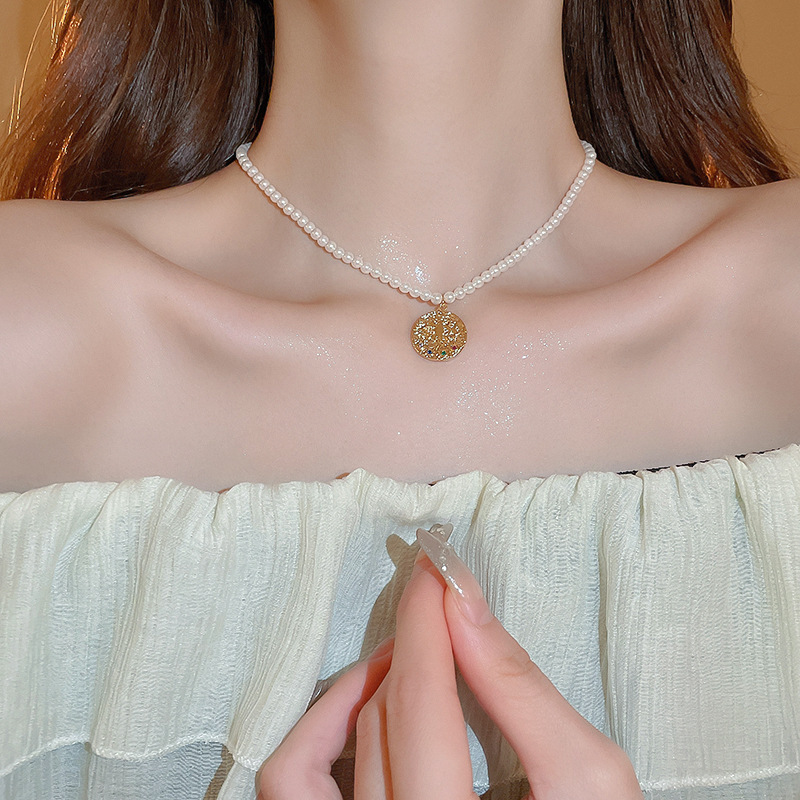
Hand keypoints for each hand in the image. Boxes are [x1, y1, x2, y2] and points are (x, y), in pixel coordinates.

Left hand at [258, 525, 642, 798]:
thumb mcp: (587, 780)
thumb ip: (521, 690)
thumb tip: (462, 605)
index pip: (418, 704)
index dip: (425, 622)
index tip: (435, 567)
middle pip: (379, 723)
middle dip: (410, 642)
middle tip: (435, 595)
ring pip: (314, 758)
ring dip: (359, 687)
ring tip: (407, 653)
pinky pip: (294, 787)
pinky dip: (318, 732)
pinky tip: (364, 703)